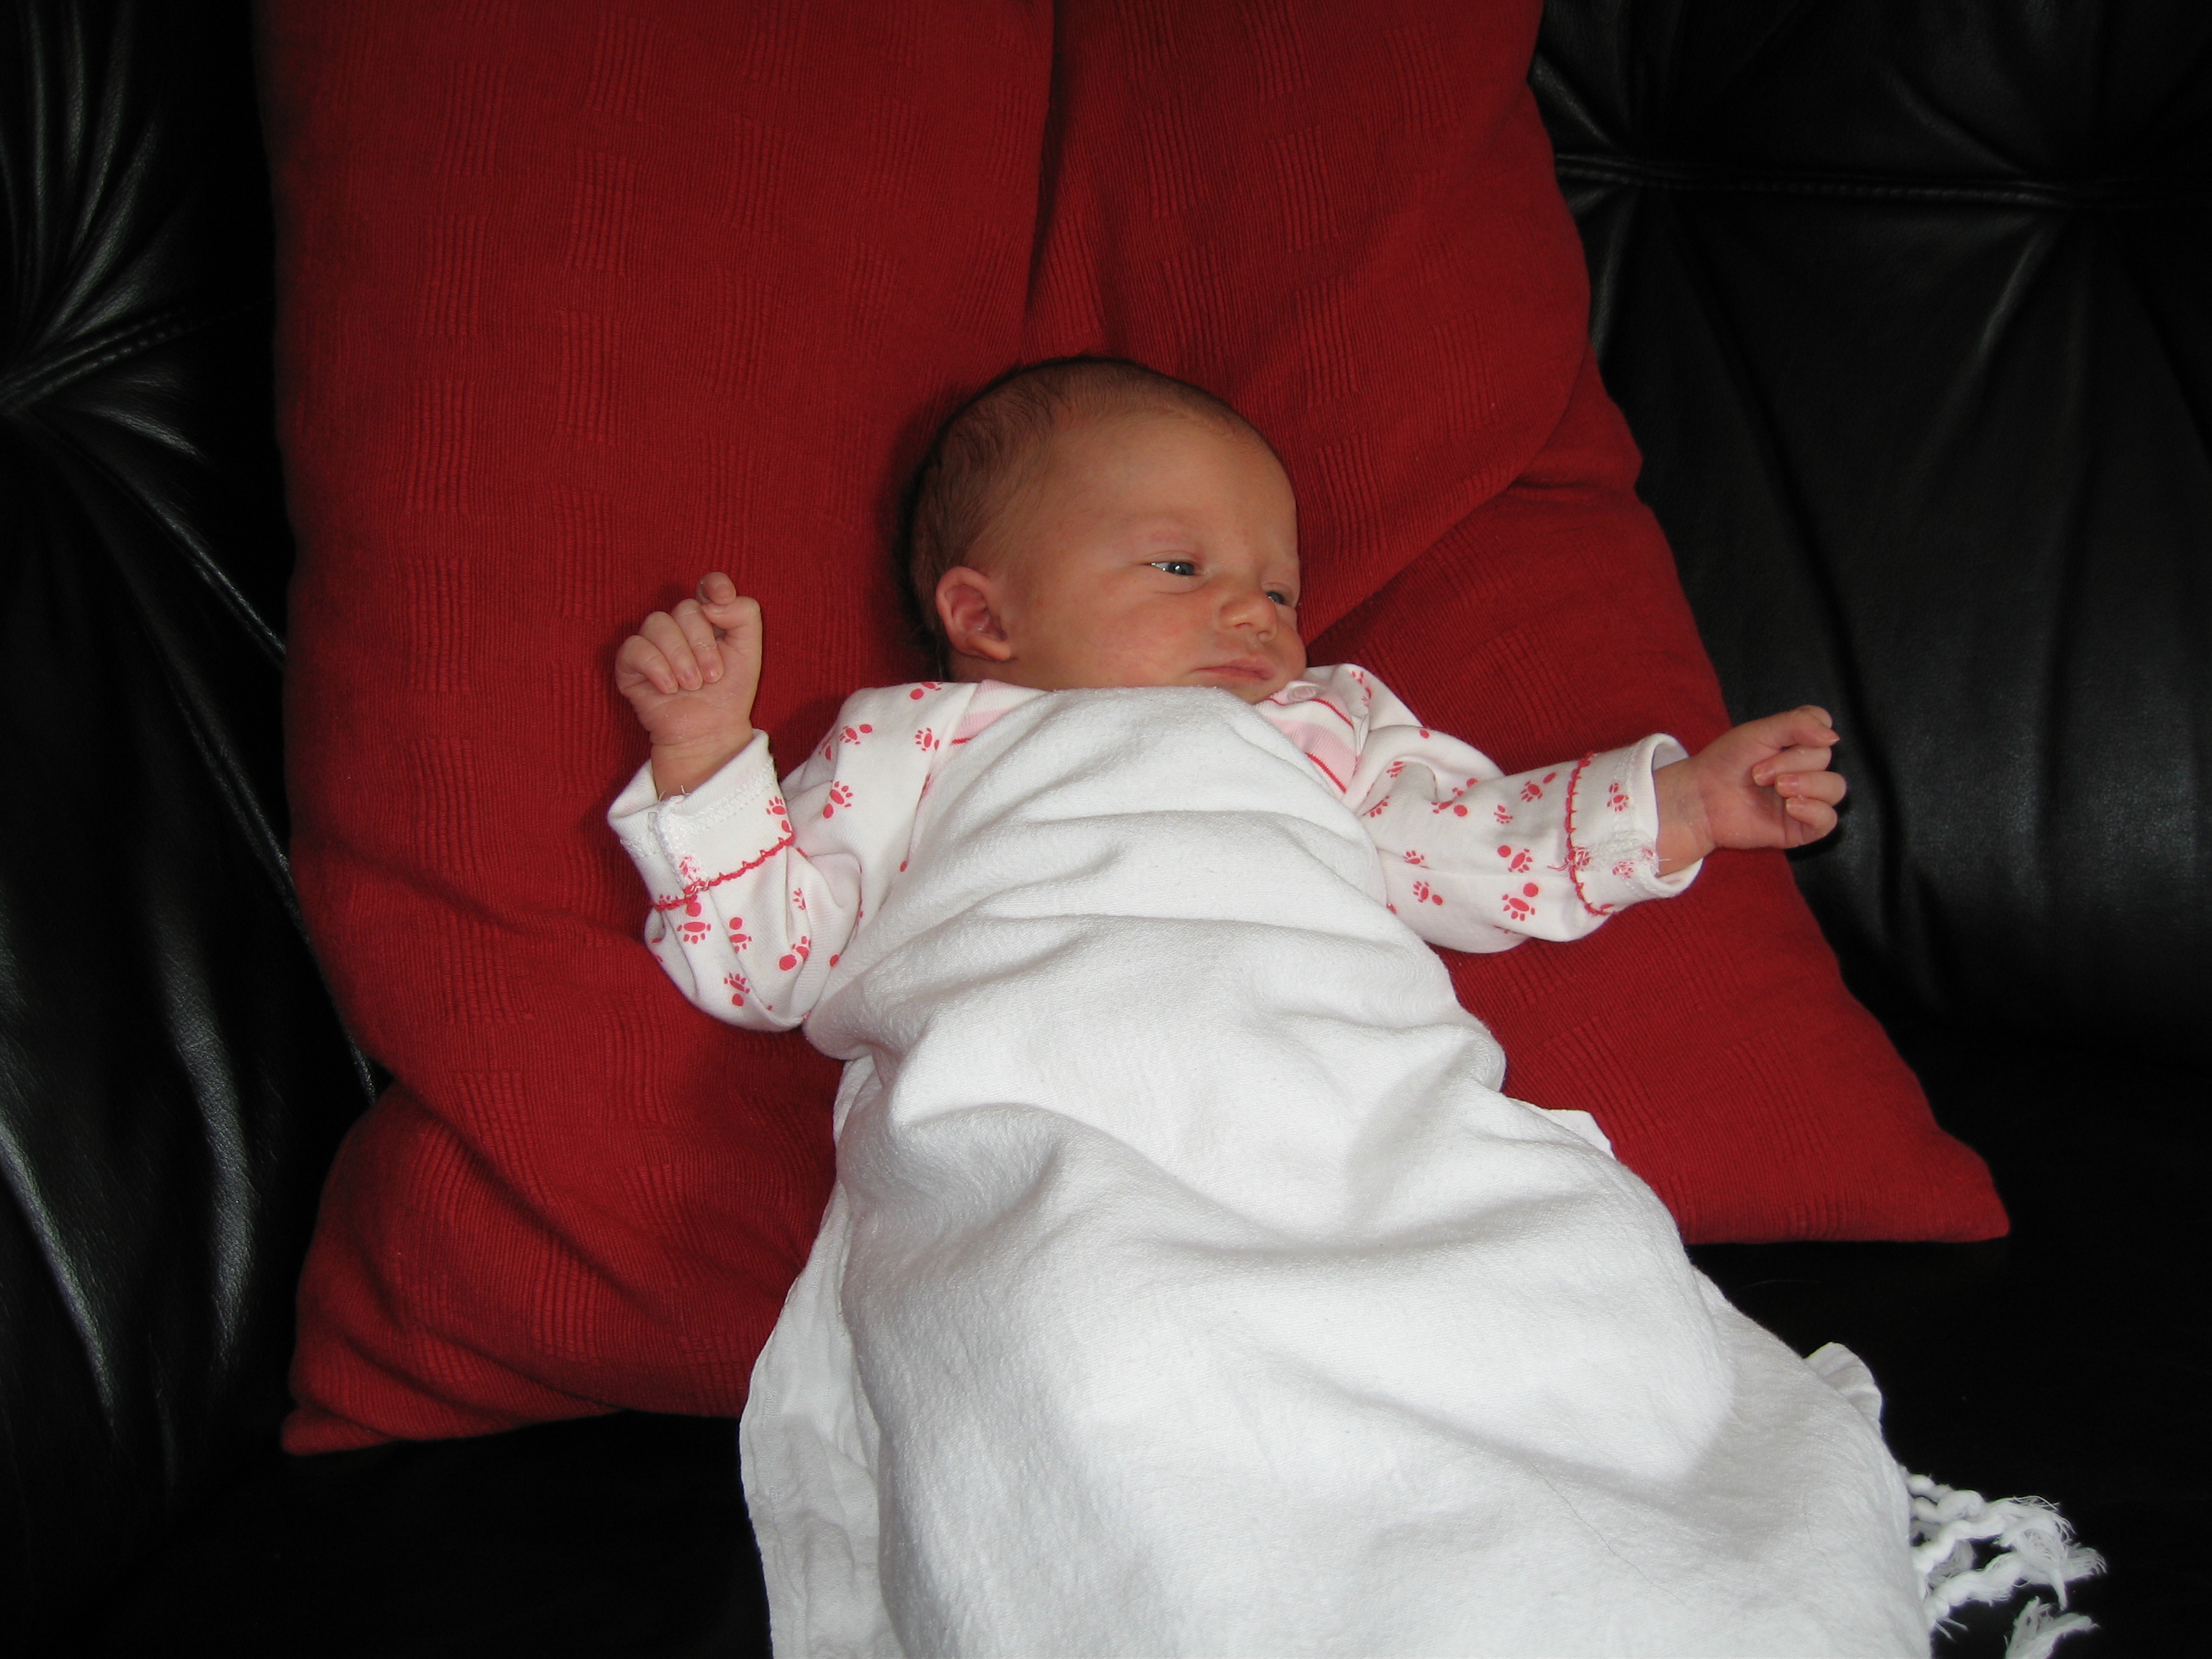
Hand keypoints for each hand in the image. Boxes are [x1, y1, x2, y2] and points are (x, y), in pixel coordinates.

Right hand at [613, 573, 763, 795]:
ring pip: (658, 623)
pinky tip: (669, 689)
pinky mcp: (630, 663)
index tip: (722, 597)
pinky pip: (635, 647)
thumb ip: (744, 614)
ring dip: (681, 659)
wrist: (710, 731)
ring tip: (692, 686)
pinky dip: (656, 668)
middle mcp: (678, 626)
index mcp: (708, 619)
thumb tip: (711, 603)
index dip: (713, 584)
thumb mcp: (749, 651)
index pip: (707, 586)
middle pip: (685, 608)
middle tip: (712, 676)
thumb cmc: (728, 692)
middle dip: (702, 644)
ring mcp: (652, 643)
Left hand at [1652, 706, 1846, 873]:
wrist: (1701, 798)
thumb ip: (1797, 724)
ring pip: (1835, 788)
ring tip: (1776, 788)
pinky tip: (1790, 806)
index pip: (1825, 730)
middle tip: (1758, 773)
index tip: (1782, 739)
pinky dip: (1814, 810)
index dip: (1810, 731)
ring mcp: (1806, 799)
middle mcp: (1805, 771)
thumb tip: (1834, 737)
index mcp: (1796, 745)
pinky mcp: (1801, 828)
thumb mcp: (1759, 733)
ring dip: (1807, 784)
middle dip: (1791, 762)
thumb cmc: (1725, 763)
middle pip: (1825, 758)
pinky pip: (1829, 820)